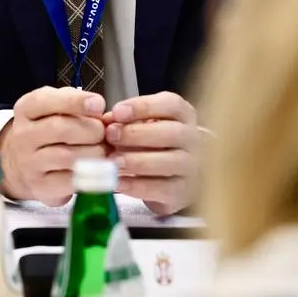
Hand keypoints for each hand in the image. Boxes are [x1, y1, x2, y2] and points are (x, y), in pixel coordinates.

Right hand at [0, 87, 108, 204]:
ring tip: (102, 151)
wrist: (22, 165)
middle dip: (92, 130)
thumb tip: (99, 111)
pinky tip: (96, 169)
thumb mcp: (54, 108)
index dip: (76, 102)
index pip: (47, 102)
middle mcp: (23, 135)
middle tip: (103, 133)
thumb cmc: (47, 132)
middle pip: (62, 129)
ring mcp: (29, 163)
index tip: (98, 104)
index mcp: (26, 109)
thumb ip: (75, 103)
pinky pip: (72, 181)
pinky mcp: (40, 186)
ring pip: (69, 157)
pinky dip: (91, 175)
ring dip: (95, 153)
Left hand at [103, 91, 201, 215]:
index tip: (118, 112)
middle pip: (171, 133)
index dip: (143, 106)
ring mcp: (191, 166)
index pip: (171, 105)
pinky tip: (118, 182)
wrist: (171, 176)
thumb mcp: (141, 124)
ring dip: (137, 161)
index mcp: (182, 114)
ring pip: (169, 162)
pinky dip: (137, 186)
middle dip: (137, 134)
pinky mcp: (183, 192)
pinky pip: (162, 189)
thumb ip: (124, 120)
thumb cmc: (152, 142)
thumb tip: (105, 121)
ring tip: (113, 161)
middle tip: (111, 136)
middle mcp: (192, 138)